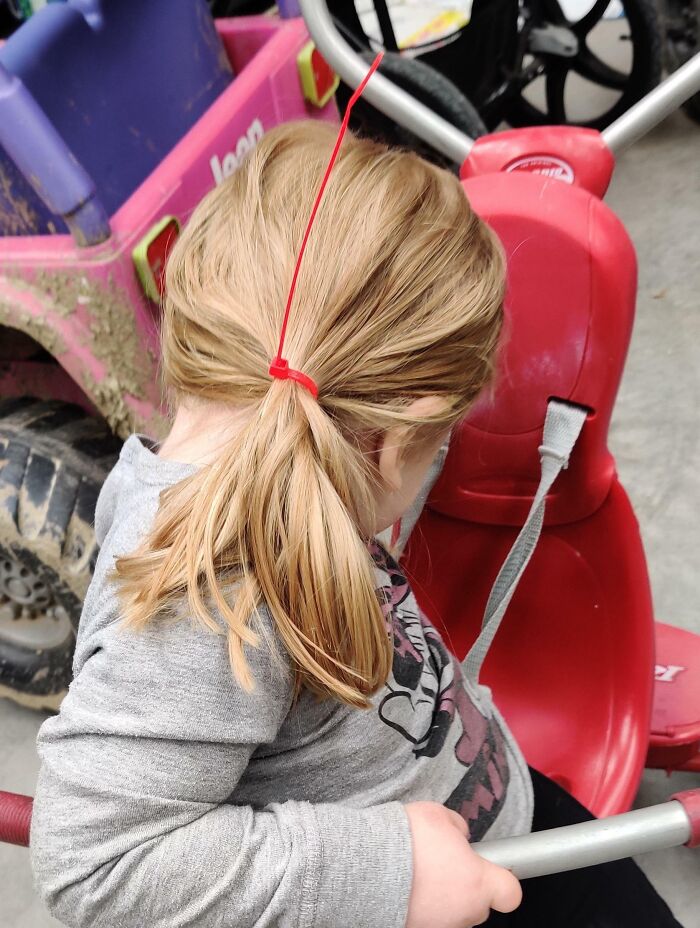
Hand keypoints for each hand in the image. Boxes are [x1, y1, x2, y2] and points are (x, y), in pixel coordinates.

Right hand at [405, 801, 521, 927]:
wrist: (367, 864)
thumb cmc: (406, 840)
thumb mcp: (439, 815)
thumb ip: (459, 828)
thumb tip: (461, 836)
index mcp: (477, 883)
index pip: (510, 893)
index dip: (502, 880)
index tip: (490, 869)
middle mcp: (464, 912)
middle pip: (478, 904)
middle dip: (465, 886)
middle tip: (443, 865)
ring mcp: (441, 927)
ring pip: (453, 914)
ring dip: (443, 898)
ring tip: (420, 876)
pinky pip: (430, 919)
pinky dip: (422, 907)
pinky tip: (408, 889)